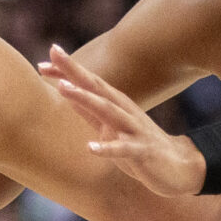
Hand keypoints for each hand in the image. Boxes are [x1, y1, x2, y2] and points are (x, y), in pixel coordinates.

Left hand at [39, 45, 206, 197]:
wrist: (177, 167)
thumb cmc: (139, 145)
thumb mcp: (110, 126)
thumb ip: (89, 111)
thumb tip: (66, 94)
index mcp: (115, 104)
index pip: (87, 84)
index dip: (66, 72)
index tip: (43, 61)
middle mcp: (124, 111)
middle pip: (96, 87)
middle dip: (74, 71)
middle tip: (53, 54)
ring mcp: (133, 129)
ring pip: (108, 111)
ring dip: (86, 99)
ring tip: (64, 89)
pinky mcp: (142, 151)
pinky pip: (123, 149)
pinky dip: (107, 148)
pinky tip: (90, 148)